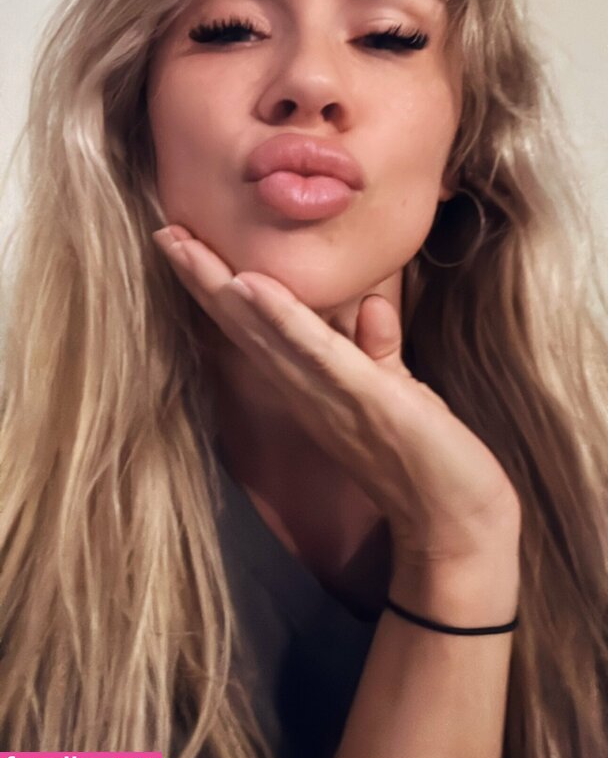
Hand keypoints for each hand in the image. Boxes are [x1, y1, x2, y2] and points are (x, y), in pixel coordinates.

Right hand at [152, 224, 520, 567]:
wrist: (457, 524)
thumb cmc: (427, 459)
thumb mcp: (395, 391)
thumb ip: (377, 350)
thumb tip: (371, 307)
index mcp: (310, 386)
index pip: (255, 328)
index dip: (219, 287)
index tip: (185, 246)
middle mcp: (306, 391)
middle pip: (243, 326)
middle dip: (201, 279)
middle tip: (163, 233)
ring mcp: (329, 396)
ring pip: (262, 334)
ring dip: (220, 287)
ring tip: (182, 246)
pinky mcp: (364, 397)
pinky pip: (315, 352)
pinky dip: (280, 317)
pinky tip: (248, 285)